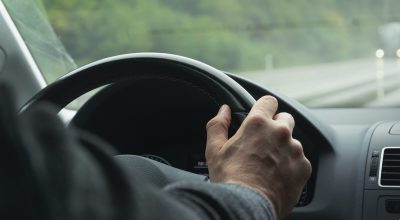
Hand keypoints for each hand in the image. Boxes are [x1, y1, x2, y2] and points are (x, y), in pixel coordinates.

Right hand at [205, 96, 311, 218]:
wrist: (248, 205)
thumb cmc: (230, 179)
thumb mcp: (215, 150)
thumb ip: (218, 125)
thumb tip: (223, 111)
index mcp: (258, 124)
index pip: (269, 101)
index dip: (264, 108)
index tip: (261, 115)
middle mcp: (280, 132)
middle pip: (285, 118)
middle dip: (276, 126)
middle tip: (263, 143)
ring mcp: (295, 149)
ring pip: (293, 141)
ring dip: (284, 148)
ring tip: (269, 164)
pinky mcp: (303, 167)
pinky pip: (300, 160)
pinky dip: (291, 165)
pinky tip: (278, 175)